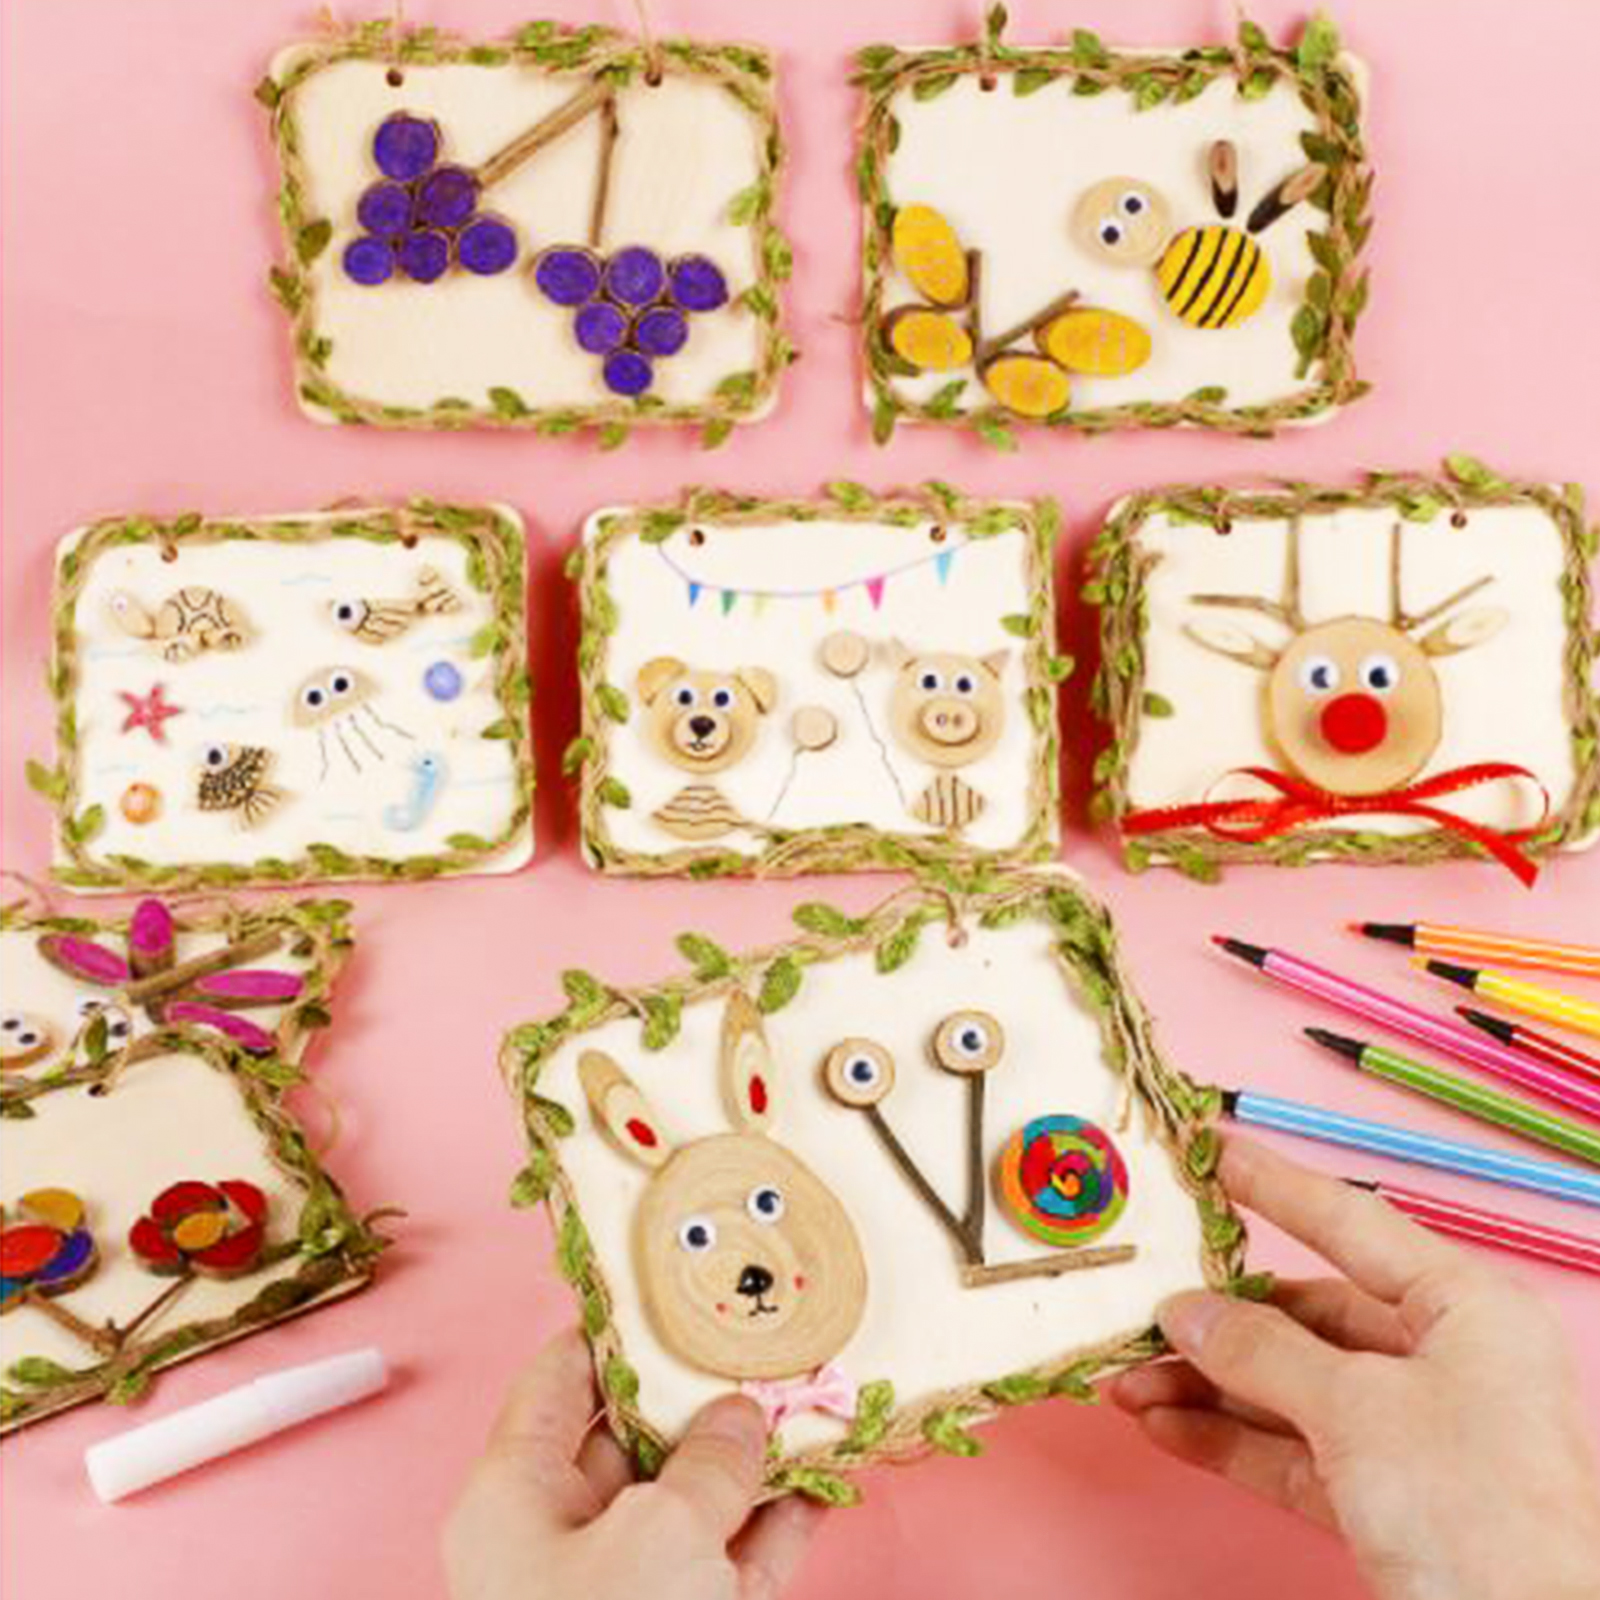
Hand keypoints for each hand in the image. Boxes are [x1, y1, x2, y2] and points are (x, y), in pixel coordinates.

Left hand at [444, 1329, 822, 1599]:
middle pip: (635, 1434)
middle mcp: (562, 1535)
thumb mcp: (659, 1537)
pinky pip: (727, 1561)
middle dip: (705, 1390)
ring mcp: (622, 1590)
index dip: (621, 1324)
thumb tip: (740, 1417)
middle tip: (768, 1336)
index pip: (561, 1378)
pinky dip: (773, 1526)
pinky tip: (823, 1483)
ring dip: (754, 1456)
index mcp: (516, 1495)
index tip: (681, 1280)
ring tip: (814, 1399)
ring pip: (691, 1497)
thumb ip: (707, 1464)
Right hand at [1113, 1137, 1599, 1599]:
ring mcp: (1416, 1433)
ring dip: (1207, 1387)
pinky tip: (1164, 1427)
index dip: (1273, 1185)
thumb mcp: (1360, 1411)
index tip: (1209, 1150)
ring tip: (1127, 1382)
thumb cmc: (1476, 1510)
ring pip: (1290, 1387)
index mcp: (1465, 1308)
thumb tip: (1185, 1312)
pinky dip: (1230, 1438)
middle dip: (1216, 1321)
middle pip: (1308, 1316)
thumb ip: (1263, 1351)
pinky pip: (1293, 1449)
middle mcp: (1443, 1359)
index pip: (1350, 1223)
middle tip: (1139, 1306)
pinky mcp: (1388, 1499)